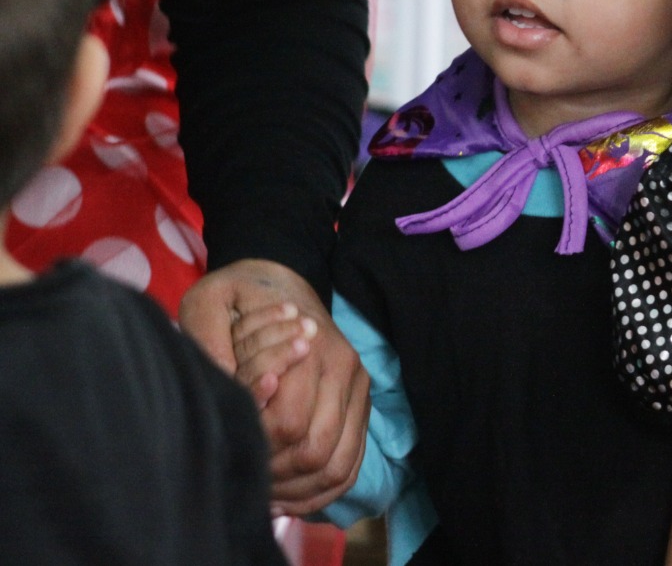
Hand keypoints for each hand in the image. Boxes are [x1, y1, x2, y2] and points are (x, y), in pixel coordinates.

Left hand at [180, 259, 370, 513]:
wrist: (281, 278)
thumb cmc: (239, 296)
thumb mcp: (208, 300)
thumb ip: (208, 339)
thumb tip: (224, 387)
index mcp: (313, 347)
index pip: (288, 423)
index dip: (255, 448)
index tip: (226, 449)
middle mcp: (344, 370)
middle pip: (315, 452)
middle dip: (275, 477)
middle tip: (240, 480)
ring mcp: (358, 389)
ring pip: (337, 466)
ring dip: (299, 492)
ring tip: (261, 496)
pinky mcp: (359, 404)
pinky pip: (350, 464)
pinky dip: (322, 491)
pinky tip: (287, 496)